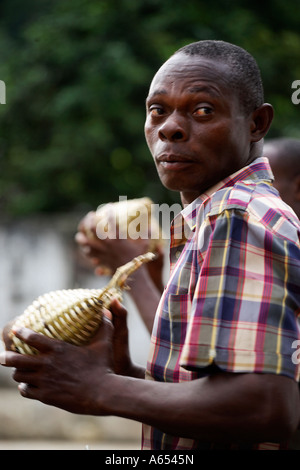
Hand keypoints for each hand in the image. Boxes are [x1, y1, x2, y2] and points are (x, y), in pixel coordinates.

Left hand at [0, 315, 115, 414]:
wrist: (102, 393)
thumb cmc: (103, 367)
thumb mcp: (104, 344)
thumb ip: (104, 326)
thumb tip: (107, 310)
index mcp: (58, 349)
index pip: (32, 338)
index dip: (21, 332)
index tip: (15, 331)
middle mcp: (47, 364)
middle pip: (17, 360)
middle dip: (7, 357)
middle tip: (3, 356)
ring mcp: (45, 381)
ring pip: (19, 376)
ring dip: (18, 372)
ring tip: (18, 371)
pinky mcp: (46, 396)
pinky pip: (26, 391)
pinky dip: (25, 387)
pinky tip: (27, 386)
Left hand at [75, 211, 164, 291]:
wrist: (134, 276)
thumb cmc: (140, 258)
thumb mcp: (145, 244)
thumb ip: (147, 233)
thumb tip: (151, 224)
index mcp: (119, 239)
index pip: (112, 221)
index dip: (109, 212)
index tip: (108, 206)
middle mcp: (108, 245)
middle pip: (93, 230)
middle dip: (90, 220)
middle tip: (91, 215)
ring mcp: (103, 253)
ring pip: (86, 243)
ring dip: (82, 237)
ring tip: (81, 232)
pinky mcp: (101, 260)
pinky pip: (89, 254)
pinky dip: (86, 249)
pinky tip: (85, 246)